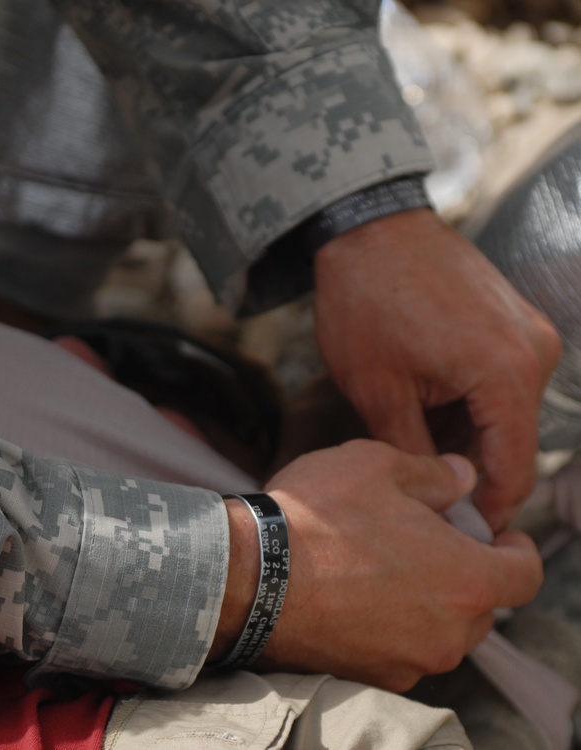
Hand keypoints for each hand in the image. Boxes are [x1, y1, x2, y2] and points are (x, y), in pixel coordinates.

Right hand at [249, 441, 541, 691]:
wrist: (248, 575)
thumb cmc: (315, 517)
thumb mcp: (375, 465)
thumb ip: (433, 473)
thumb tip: (461, 477)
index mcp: (466, 578)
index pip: (525, 574)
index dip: (516, 550)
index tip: (498, 537)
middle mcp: (449, 631)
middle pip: (480, 605)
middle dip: (461, 573)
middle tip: (422, 542)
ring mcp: (409, 661)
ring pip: (437, 630)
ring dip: (423, 602)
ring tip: (377, 569)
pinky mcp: (370, 676)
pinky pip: (397, 650)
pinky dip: (387, 626)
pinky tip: (350, 596)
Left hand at [314, 208, 560, 529]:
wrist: (366, 226)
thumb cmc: (365, 300)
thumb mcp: (378, 391)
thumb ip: (415, 454)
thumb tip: (439, 500)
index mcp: (509, 374)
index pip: (512, 470)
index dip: (484, 510)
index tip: (454, 533)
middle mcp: (536, 352)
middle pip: (512, 442)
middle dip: (469, 472)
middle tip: (419, 491)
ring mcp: (529, 331)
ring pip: (505, 413)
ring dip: (465, 434)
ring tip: (410, 434)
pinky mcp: (514, 318)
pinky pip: (501, 379)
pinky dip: (469, 401)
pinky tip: (424, 401)